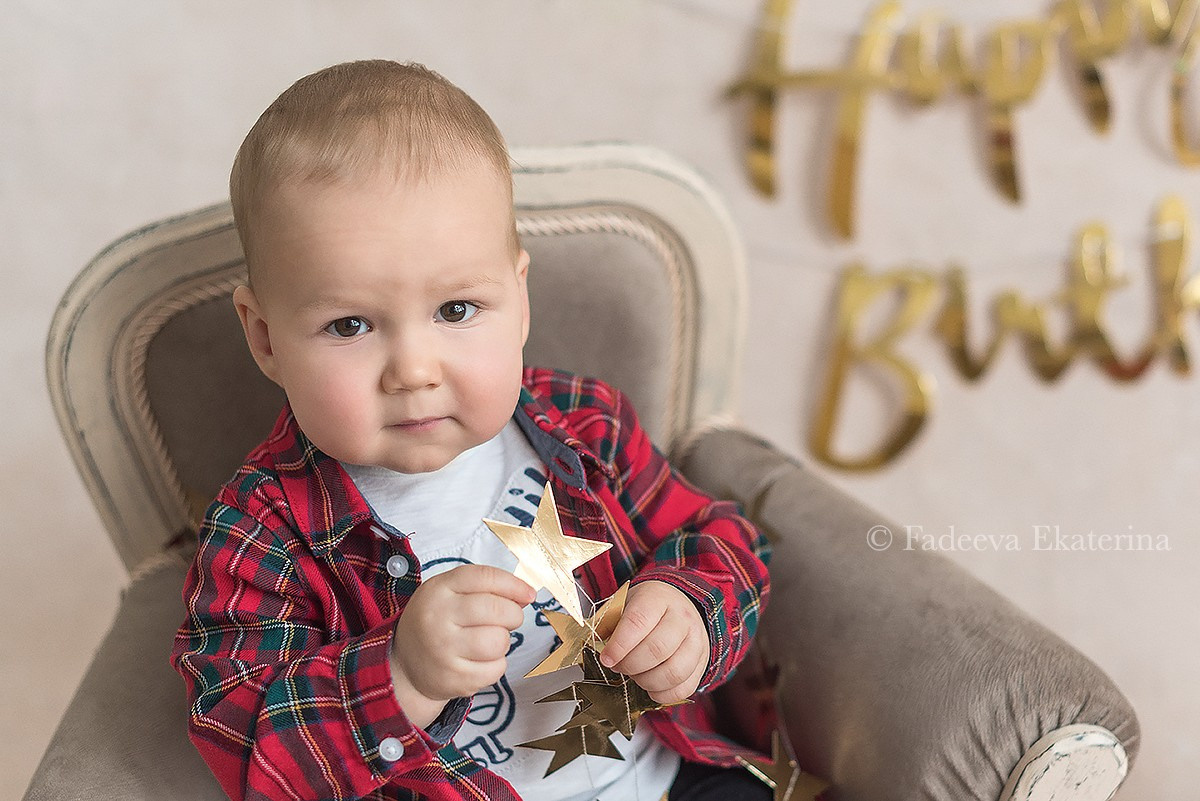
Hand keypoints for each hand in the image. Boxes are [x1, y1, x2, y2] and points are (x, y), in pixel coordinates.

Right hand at [390, 565, 534, 727]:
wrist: (405, 665)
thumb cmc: (436, 622)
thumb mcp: (449, 593)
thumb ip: (484, 587)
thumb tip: (525, 594)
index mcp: (437, 590)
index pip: (484, 578)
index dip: (513, 584)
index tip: (528, 594)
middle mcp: (437, 618)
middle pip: (497, 610)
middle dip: (513, 615)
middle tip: (508, 619)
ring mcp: (443, 651)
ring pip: (499, 641)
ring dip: (503, 641)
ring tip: (488, 640)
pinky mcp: (453, 679)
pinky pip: (496, 669)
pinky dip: (496, 664)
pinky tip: (480, 660)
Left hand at [598, 580, 708, 704]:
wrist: (680, 605)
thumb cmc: (647, 609)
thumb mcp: (625, 605)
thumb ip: (609, 624)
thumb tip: (596, 646)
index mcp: (658, 598)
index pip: (638, 622)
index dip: (620, 645)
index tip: (606, 659)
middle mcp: (682, 617)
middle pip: (657, 649)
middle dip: (631, 665)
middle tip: (619, 667)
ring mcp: (697, 640)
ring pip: (673, 672)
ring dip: (647, 681)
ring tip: (635, 676)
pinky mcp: (703, 661)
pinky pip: (685, 687)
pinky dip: (663, 695)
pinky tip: (650, 687)